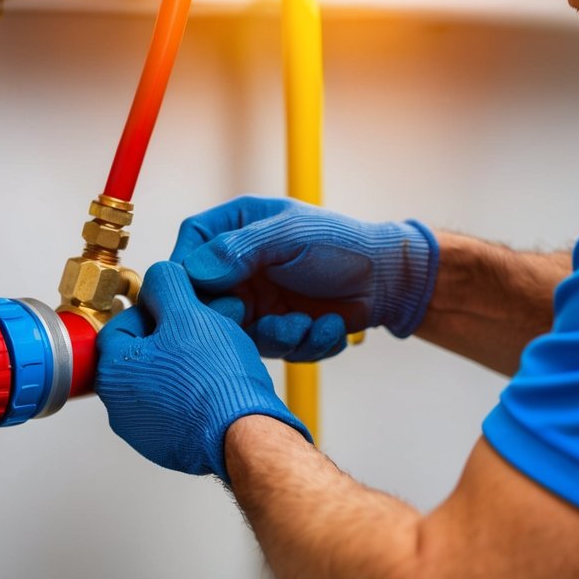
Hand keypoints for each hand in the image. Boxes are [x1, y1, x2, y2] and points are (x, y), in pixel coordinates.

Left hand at [96, 261, 310, 480]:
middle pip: (141, 353)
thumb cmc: (215, 380)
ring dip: (182, 365)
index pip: (123, 323)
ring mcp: (142, 429)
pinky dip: (190, 394)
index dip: (157, 310)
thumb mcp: (189, 313)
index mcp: (113, 371)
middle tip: (203, 331)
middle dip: (172, 337)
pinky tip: (214, 386)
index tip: (182, 311)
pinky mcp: (166, 445)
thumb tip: (159, 276)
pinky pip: (174, 408)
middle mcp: (119, 405)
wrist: (244, 433)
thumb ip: (166, 285)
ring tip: (213, 359)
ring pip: (159, 380)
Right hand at [170, 196, 438, 360]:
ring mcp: (256, 300)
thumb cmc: (342, 244)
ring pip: (237, 333)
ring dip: (277, 336)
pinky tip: (328, 327)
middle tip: (253, 318)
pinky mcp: (276, 329)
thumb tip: (195, 270)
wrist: (389, 280)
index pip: (191, 248)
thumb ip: (240, 249)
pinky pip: (272, 349)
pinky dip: (302, 344)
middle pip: (206, 299)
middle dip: (235, 318)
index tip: (206, 294)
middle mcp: (239, 267)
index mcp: (236, 228)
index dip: (189, 273)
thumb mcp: (289, 236)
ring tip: (307, 324)